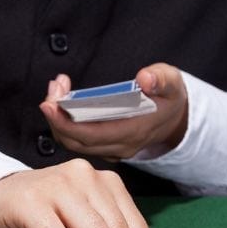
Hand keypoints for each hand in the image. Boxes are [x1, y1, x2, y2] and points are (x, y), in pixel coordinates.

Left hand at [38, 63, 187, 161]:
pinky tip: (63, 100)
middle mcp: (120, 145)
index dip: (66, 123)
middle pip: (77, 141)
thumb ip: (161, 79)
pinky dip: (66, 122)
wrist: (176, 120)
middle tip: (52, 90)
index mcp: (134, 132)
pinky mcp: (106, 145)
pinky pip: (79, 140)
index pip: (92, 135)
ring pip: (74, 142)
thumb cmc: (170, 98)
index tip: (50, 105)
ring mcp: (112, 148)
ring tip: (57, 89)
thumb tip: (144, 78)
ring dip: (59, 119)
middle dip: (57, 117)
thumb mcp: (172, 83)